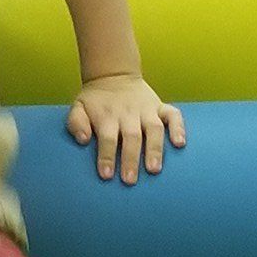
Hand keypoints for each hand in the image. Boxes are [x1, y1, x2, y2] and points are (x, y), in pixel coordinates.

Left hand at [68, 75, 185, 183]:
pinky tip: (180, 143)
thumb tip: (83, 139)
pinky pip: (173, 114)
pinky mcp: (160, 106)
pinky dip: (178, 127)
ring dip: (155, 149)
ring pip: (154, 129)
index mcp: (107, 116)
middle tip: (130, 180)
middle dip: (131, 159)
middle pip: (131, 137)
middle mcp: (128, 113)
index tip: (106, 175)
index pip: (107, 138)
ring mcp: (146, 109)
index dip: (106, 156)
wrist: (113, 75)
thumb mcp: (77, 107)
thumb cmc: (94, 100)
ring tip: (154, 169)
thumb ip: (76, 122)